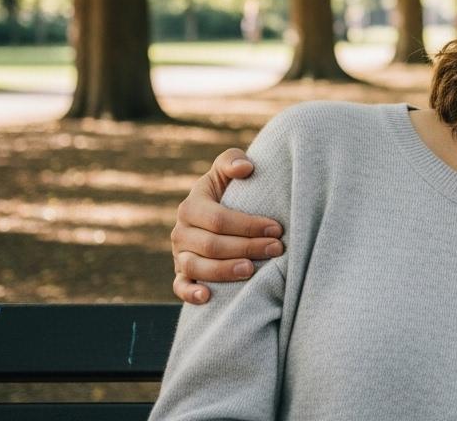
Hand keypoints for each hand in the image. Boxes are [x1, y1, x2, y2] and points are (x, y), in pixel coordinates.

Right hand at [171, 148, 284, 303]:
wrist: (219, 213)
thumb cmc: (230, 190)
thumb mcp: (227, 171)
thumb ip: (232, 161)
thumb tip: (246, 167)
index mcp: (192, 206)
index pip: (218, 219)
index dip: (248, 225)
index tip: (277, 228)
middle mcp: (181, 232)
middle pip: (212, 245)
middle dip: (246, 247)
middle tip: (276, 249)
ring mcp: (180, 255)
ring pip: (197, 267)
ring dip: (224, 271)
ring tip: (251, 270)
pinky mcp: (182, 274)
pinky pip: (180, 287)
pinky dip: (190, 293)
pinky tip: (208, 296)